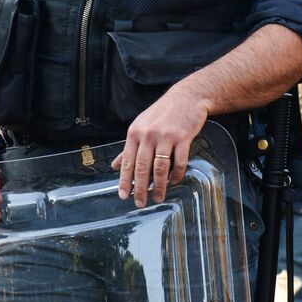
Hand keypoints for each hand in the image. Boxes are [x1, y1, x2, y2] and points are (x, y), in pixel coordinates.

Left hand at [112, 83, 208, 207]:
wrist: (186, 98)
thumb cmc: (162, 114)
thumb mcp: (141, 126)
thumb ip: (129, 147)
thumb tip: (115, 165)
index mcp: (135, 133)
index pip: (127, 161)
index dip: (124, 180)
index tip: (123, 195)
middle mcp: (148, 135)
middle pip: (142, 167)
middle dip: (140, 188)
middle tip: (140, 203)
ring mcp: (166, 136)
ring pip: (160, 167)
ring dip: (159, 186)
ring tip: (158, 198)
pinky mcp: (183, 138)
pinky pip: (179, 162)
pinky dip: (176, 175)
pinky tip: (174, 182)